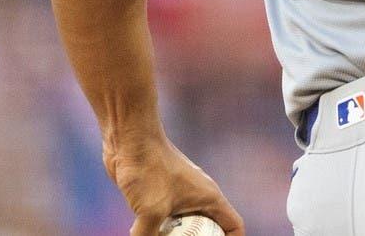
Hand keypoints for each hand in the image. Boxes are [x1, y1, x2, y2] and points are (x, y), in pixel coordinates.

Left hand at [103, 135, 245, 235]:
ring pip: (185, 225)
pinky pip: (166, 218)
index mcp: (210, 198)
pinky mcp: (159, 193)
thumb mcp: (151, 210)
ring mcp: (179, 194)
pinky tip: (144, 233)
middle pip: (209, 228)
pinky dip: (160, 230)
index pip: (234, 225)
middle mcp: (199, 196)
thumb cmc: (149, 168)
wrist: (130, 139)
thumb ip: (147, 235)